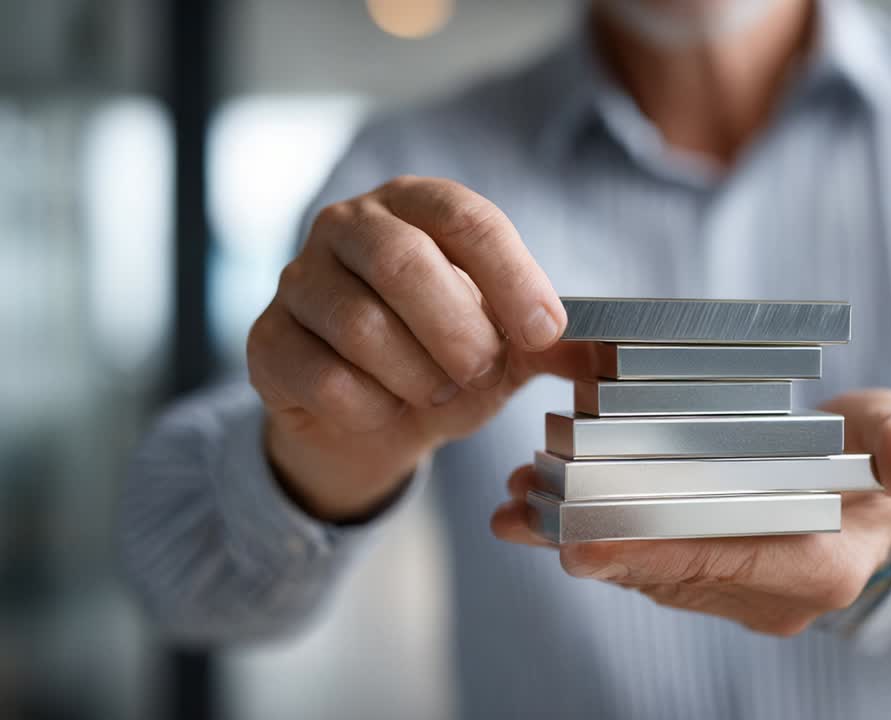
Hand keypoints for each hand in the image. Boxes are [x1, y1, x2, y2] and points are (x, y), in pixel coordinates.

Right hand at [248, 176, 595, 521]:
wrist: (369, 420)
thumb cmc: (443, 360)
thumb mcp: (507, 346)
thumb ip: (551, 341)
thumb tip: (605, 351)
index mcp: (416, 206)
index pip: (466, 218)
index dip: (513, 276)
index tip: (545, 332)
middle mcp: (349, 227)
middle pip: (403, 262)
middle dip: (458, 332)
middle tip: (481, 370)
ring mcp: (298, 281)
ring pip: (361, 326)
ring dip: (417, 375)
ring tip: (435, 389)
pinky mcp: (266, 342)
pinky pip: (322, 378)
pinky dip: (372, 408)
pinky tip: (385, 409)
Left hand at [491, 389, 890, 635]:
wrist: (869, 507)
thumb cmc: (877, 461)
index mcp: (815, 569)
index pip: (720, 565)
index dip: (649, 552)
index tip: (579, 544)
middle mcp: (765, 596)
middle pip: (664, 570)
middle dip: (589, 541)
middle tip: (524, 508)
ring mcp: (730, 593)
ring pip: (641, 569)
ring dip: (577, 537)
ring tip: (518, 498)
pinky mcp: (703, 577)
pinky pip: (638, 562)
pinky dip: (590, 535)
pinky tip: (536, 509)